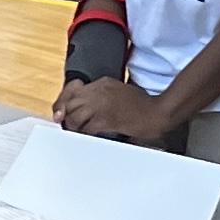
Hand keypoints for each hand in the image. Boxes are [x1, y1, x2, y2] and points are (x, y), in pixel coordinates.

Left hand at [53, 75, 177, 142]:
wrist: (157, 112)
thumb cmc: (142, 105)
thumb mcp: (119, 91)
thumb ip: (102, 94)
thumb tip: (88, 105)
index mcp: (102, 83)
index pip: (73, 89)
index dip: (64, 102)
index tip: (62, 111)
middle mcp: (99, 91)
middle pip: (70, 102)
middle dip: (65, 114)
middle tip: (66, 124)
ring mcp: (102, 105)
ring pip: (75, 115)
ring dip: (73, 126)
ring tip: (77, 132)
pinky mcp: (106, 120)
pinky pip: (86, 128)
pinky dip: (83, 134)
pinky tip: (86, 136)